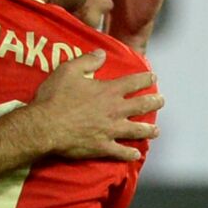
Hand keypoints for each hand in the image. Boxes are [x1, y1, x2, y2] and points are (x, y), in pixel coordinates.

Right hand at [29, 50, 162, 160]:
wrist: (45, 126)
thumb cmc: (55, 97)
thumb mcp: (69, 70)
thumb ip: (88, 61)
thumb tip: (102, 53)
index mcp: (109, 91)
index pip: (133, 82)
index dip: (145, 79)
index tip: (153, 78)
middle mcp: (115, 111)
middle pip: (141, 106)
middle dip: (154, 102)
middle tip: (161, 101)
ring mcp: (111, 130)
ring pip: (136, 130)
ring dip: (148, 130)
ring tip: (156, 131)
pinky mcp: (103, 147)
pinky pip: (120, 152)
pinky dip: (129, 153)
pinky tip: (136, 154)